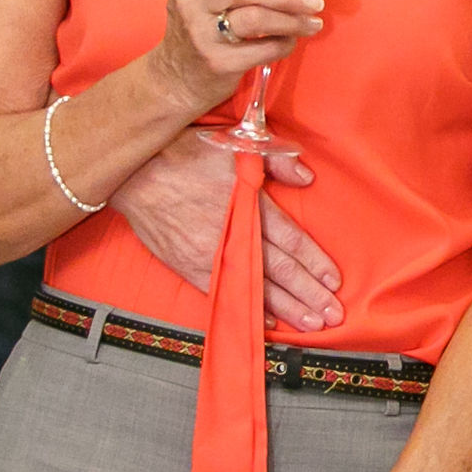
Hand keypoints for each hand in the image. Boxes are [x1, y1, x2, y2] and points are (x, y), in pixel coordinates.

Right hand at [113, 133, 343, 329]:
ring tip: (310, 324)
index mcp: (251, 206)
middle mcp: (236, 234)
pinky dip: (246, 306)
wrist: (136, 172)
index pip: (292, 241)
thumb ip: (275, 161)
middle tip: (333, 315)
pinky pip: (224, 292)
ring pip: (256, 286)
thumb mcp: (236, 146)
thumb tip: (306, 175)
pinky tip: (266, 321)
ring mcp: (211, 254)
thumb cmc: (188, 155)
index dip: (316, 263)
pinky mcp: (189, 267)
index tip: (334, 281)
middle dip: (309, 294)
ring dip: (286, 307)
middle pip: (281, 270)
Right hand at [151, 0, 325, 113]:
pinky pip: (263, 48)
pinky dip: (284, 43)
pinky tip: (292, 40)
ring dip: (292, 20)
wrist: (177, 78)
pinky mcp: (218, 63)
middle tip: (314, 2)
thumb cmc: (203, 28)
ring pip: (255, 18)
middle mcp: (188, 6)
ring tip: (313, 22)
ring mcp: (201, 36)